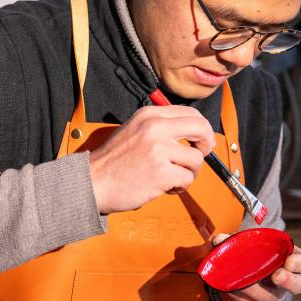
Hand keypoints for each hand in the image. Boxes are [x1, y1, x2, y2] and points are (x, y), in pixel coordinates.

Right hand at [88, 105, 215, 213]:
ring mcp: (158, 150)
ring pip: (196, 159)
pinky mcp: (161, 172)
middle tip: (201, 154)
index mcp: (149, 115)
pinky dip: (180, 186)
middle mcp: (155, 128)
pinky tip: (166, 187)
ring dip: (189, 172)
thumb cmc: (114, 161)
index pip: (190, 113)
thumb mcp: (134, 130)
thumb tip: (193, 133)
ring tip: (173, 178)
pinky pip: (187, 178)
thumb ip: (160, 127)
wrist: (93, 181)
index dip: (202, 128)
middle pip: (201, 128)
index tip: (201, 141)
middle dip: (207, 143)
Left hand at [213, 233, 300, 300]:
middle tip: (276, 276)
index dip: (300, 264)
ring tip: (238, 281)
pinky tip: (231, 289)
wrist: (234, 278)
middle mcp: (285, 281)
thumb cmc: (246, 255)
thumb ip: (230, 240)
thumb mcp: (241, 243)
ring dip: (253, 289)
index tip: (289, 262)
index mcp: (287, 259)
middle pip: (298, 285)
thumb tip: (219, 240)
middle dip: (288, 281)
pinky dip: (240, 297)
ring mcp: (274, 296)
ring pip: (269, 298)